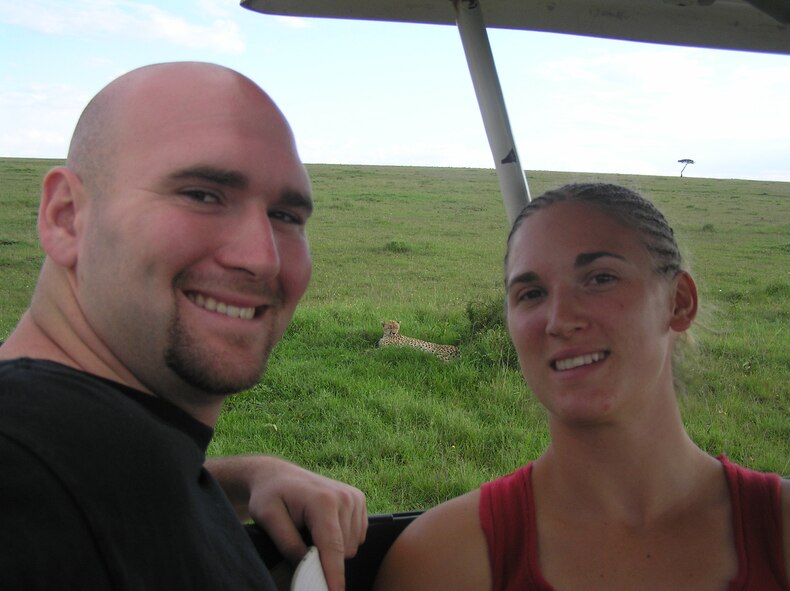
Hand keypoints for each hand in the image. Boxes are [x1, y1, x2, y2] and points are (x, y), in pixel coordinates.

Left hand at [206, 456, 366, 590]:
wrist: (278, 476)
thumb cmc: (270, 495)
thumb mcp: (267, 518)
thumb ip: (287, 543)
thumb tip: (306, 566)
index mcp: (323, 501)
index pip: (333, 547)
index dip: (334, 575)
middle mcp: (345, 497)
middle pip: (344, 551)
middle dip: (324, 558)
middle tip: (301, 545)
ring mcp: (355, 498)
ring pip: (353, 546)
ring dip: (333, 549)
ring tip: (310, 531)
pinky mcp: (359, 500)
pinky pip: (357, 536)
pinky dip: (342, 540)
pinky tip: (323, 527)